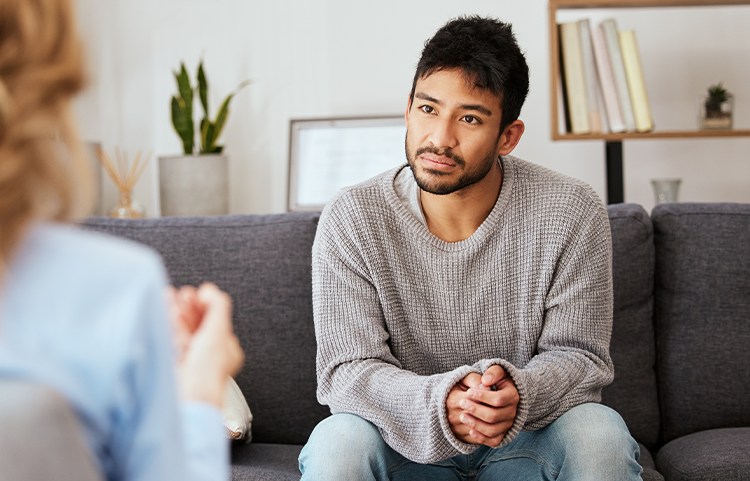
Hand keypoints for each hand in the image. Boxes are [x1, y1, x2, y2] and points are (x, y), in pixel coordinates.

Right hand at [167, 283, 244, 406]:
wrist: (188, 399)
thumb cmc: (206, 372)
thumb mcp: (218, 332)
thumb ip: (217, 307)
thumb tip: (210, 290)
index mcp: (227, 351)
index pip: (217, 322)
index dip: (206, 305)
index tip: (198, 293)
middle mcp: (209, 356)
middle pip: (198, 324)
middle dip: (189, 307)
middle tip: (182, 293)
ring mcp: (190, 361)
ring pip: (183, 330)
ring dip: (177, 311)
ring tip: (170, 295)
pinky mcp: (173, 365)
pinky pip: (171, 339)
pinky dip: (168, 322)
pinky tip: (165, 309)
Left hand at [446, 365, 518, 446]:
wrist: (504, 394)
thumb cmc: (498, 381)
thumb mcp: (499, 371)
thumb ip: (493, 372)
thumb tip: (485, 380)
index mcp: (513, 396)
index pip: (498, 399)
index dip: (482, 396)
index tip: (469, 391)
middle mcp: (512, 412)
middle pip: (494, 416)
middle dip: (476, 410)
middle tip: (462, 402)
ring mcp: (508, 424)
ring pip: (492, 430)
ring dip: (476, 424)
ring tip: (462, 416)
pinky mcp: (502, 434)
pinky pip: (494, 441)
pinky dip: (482, 438)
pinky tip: (470, 431)